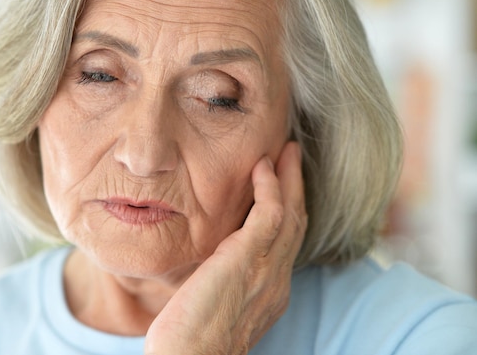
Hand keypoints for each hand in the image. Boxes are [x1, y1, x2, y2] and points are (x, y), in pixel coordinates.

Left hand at [144, 142, 307, 354]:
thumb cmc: (190, 342)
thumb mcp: (214, 306)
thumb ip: (220, 282)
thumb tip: (207, 267)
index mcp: (269, 292)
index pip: (285, 244)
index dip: (287, 212)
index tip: (280, 189)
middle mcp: (276, 280)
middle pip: (295, 222)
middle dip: (296, 188)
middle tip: (293, 158)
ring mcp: (268, 269)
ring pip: (290, 212)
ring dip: (289, 178)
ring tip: (286, 151)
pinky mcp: (250, 258)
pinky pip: (270, 212)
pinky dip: (270, 186)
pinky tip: (262, 166)